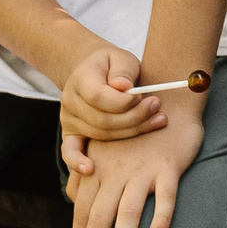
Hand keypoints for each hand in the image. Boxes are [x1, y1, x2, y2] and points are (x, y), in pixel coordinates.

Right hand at [58, 45, 163, 175]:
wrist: (97, 72)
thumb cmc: (114, 66)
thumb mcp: (121, 58)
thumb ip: (123, 71)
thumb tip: (124, 87)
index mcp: (80, 79)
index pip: (99, 97)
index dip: (123, 101)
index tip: (143, 96)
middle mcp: (70, 101)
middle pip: (103, 119)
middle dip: (135, 117)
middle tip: (157, 107)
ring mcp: (69, 120)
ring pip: (101, 134)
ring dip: (131, 131)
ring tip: (157, 120)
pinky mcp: (71, 133)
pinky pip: (69, 150)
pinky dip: (77, 161)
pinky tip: (90, 169)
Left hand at [66, 114, 203, 227]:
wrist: (168, 102)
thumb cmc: (134, 132)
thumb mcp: (104, 147)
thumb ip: (86, 172)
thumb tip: (71, 197)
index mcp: (98, 169)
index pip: (82, 211)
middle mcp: (116, 171)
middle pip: (99, 216)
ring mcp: (143, 170)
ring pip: (128, 212)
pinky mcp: (168, 167)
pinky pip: (165, 197)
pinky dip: (160, 218)